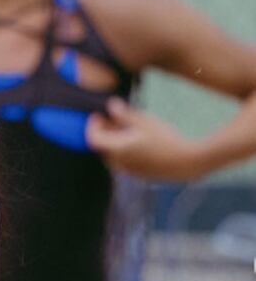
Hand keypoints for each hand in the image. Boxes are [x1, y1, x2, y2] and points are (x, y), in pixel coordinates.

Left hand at [86, 98, 208, 180]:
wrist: (188, 162)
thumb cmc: (166, 139)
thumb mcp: (144, 122)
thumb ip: (123, 114)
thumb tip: (110, 105)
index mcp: (117, 149)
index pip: (93, 139)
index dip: (92, 126)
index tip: (98, 115)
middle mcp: (119, 163)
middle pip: (102, 146)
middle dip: (104, 132)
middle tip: (112, 118)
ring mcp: (128, 171)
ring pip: (112, 154)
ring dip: (113, 141)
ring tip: (127, 127)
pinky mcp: (137, 175)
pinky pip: (123, 161)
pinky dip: (123, 150)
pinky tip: (137, 139)